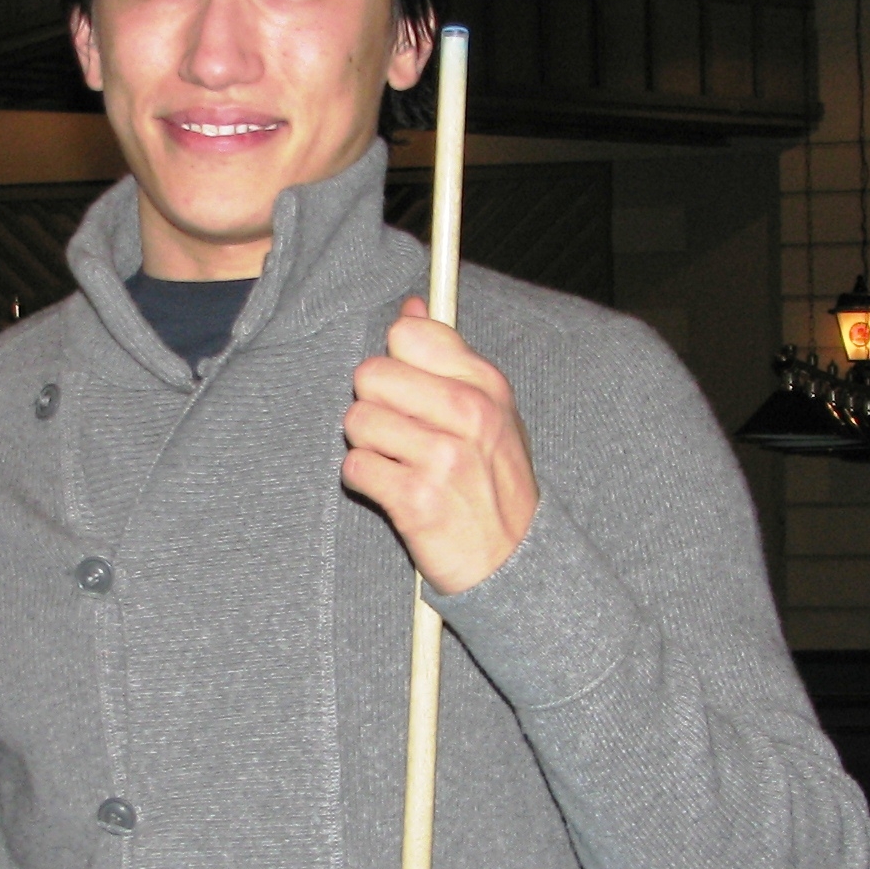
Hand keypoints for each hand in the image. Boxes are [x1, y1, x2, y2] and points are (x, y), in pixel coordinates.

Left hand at [341, 296, 538, 594]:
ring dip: (368, 446)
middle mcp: (469, 414)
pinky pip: (355, 468)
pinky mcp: (417, 499)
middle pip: (371, 374)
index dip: (396, 362)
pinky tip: (393, 491)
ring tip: (399, 464)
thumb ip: (448, 357)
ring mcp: (444, 457)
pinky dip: (365, 481)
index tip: (409, 389)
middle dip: (374, 405)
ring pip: (357, 421)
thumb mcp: (492, 412)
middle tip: (400, 435)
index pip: (408, 335)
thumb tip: (410, 308)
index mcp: (486, 385)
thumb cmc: (494, 482)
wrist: (514, 561)